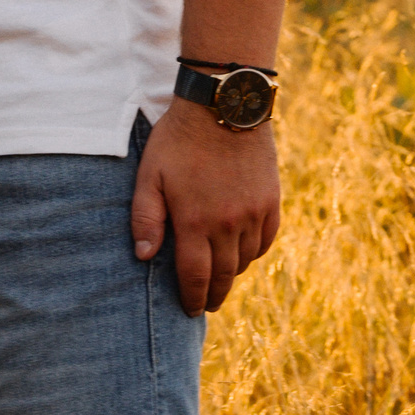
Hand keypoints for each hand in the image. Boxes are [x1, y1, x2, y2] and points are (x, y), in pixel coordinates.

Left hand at [129, 100, 280, 315]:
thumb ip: (146, 218)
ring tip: (221, 277)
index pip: (195, 277)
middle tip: (206, 305)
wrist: (224, 104)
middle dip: (213, 295)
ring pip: (246, 259)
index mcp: (196, 222)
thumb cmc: (179, 138)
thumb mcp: (150, 175)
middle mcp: (228, 223)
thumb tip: (144, 256)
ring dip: (232, 273)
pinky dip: (255, 251)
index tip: (190, 311)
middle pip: (223, 275)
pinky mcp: (271, 199)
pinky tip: (244, 252)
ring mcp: (253, 212)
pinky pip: (266, 239)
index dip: (192, 299)